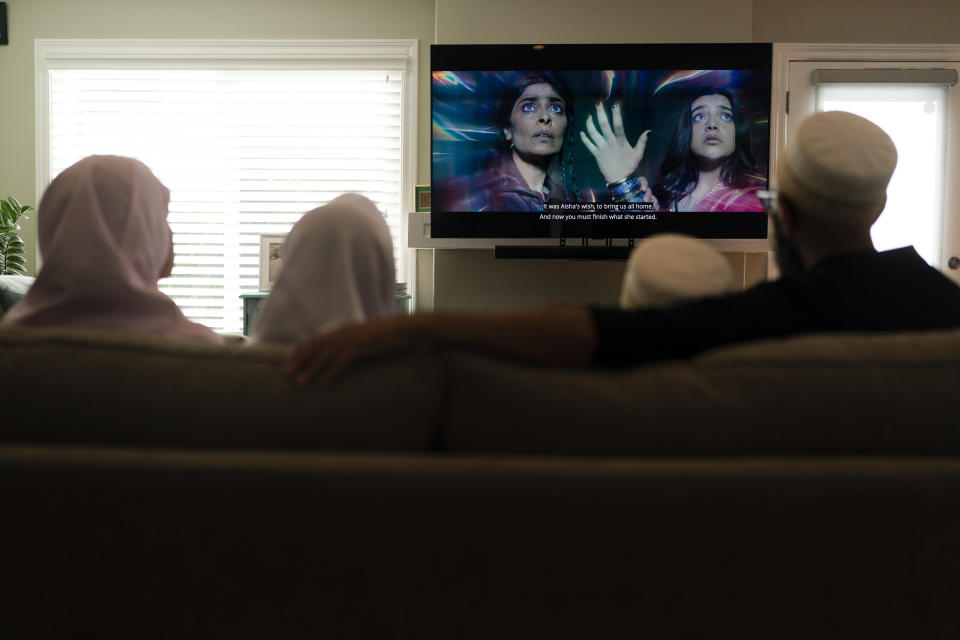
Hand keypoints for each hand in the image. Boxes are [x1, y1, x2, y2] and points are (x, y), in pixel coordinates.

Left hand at [286, 316, 417, 386]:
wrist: (407, 329)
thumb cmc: (389, 335)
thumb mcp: (367, 337)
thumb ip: (353, 343)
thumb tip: (344, 353)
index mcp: (344, 331)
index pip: (317, 339)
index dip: (302, 350)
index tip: (290, 361)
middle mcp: (345, 333)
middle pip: (316, 346)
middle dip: (300, 360)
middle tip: (287, 374)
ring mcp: (354, 340)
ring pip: (326, 355)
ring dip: (311, 369)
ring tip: (301, 382)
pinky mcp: (364, 347)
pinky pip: (343, 361)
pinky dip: (331, 372)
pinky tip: (324, 383)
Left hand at [580, 102, 649, 183]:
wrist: (619, 180)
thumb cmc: (630, 166)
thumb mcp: (638, 154)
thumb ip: (642, 141)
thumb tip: (649, 131)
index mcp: (621, 141)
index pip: (618, 125)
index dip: (616, 114)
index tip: (615, 105)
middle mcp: (610, 143)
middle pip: (603, 125)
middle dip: (600, 113)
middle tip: (598, 103)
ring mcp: (602, 148)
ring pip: (593, 133)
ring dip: (590, 124)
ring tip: (589, 116)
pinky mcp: (596, 154)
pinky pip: (588, 145)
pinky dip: (584, 138)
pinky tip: (582, 132)